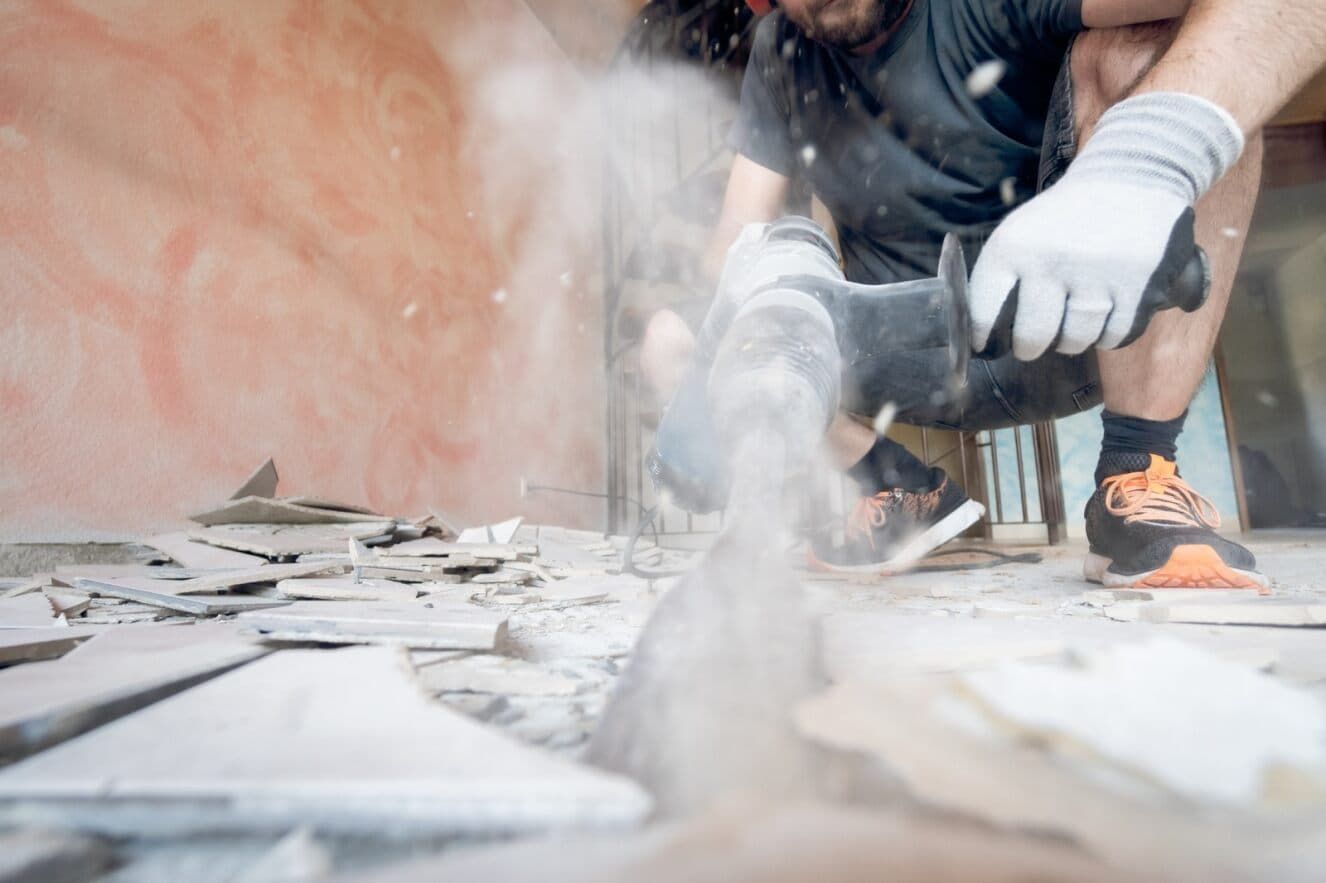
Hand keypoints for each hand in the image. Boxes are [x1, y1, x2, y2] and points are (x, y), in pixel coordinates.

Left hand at [968, 179, 1201, 359]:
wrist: (1131, 178)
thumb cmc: (1063, 219)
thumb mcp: (1019, 234)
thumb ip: (998, 280)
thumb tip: (982, 340)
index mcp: (1013, 247)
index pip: (984, 314)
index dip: (982, 337)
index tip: (985, 346)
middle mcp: (1052, 261)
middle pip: (1032, 338)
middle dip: (1029, 347)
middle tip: (1032, 343)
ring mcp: (1097, 275)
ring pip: (1075, 341)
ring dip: (1071, 339)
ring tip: (1073, 319)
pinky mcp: (1138, 286)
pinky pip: (1114, 336)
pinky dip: (1108, 334)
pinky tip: (1105, 313)